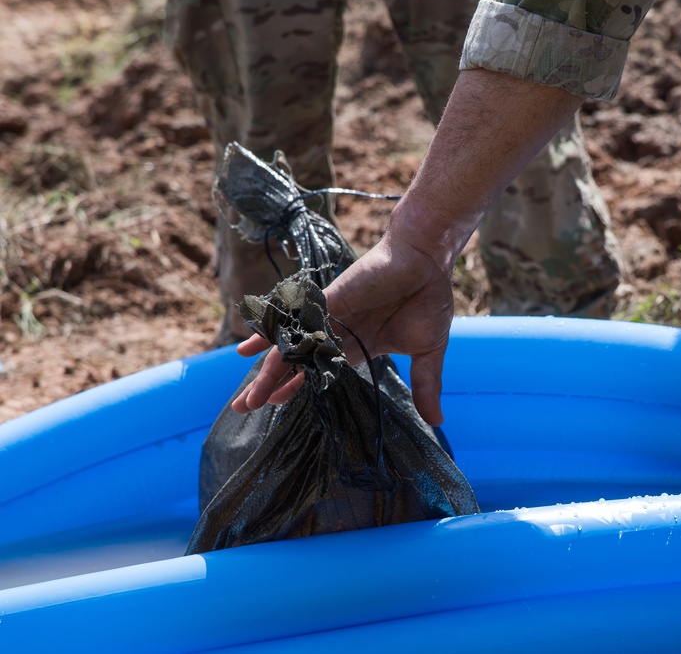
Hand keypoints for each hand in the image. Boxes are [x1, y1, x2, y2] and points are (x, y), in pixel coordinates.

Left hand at [231, 228, 455, 424]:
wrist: (427, 261)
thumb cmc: (427, 299)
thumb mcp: (428, 351)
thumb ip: (426, 385)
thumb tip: (437, 421)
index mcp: (356, 346)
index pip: (317, 373)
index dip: (296, 390)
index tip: (274, 408)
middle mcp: (336, 333)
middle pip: (295, 365)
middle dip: (270, 388)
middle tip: (242, 410)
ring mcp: (329, 317)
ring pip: (291, 351)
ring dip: (267, 374)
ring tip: (245, 401)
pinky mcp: (328, 301)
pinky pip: (294, 320)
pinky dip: (271, 333)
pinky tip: (247, 349)